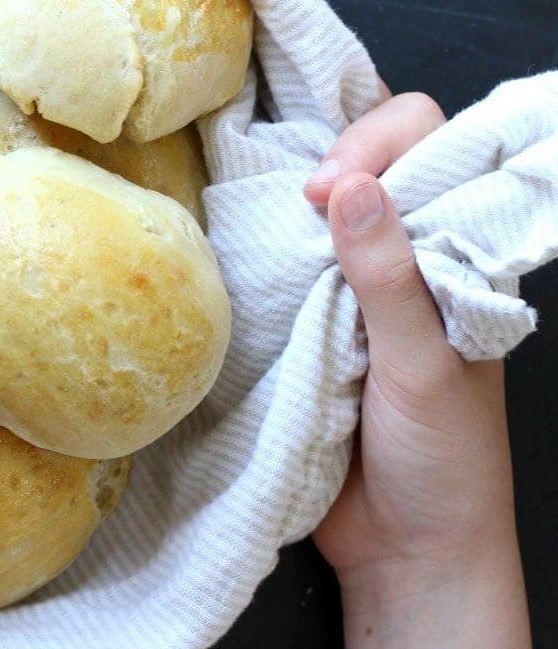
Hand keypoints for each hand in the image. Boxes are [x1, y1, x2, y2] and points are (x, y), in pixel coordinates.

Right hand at [305, 94, 530, 646]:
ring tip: (263, 225)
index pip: (429, 147)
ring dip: (284, 210)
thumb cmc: (445, 457)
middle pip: (366, 164)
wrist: (404, 547)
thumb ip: (392, 276)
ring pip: (313, 213)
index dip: (380, 146)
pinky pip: (275, 268)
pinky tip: (238, 255)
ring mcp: (347, 290)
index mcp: (455, 253)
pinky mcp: (300, 325)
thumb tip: (352, 188)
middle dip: (329, 163)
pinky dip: (255, 255)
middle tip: (296, 202)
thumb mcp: (426, 363)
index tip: (331, 188)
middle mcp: (402, 258)